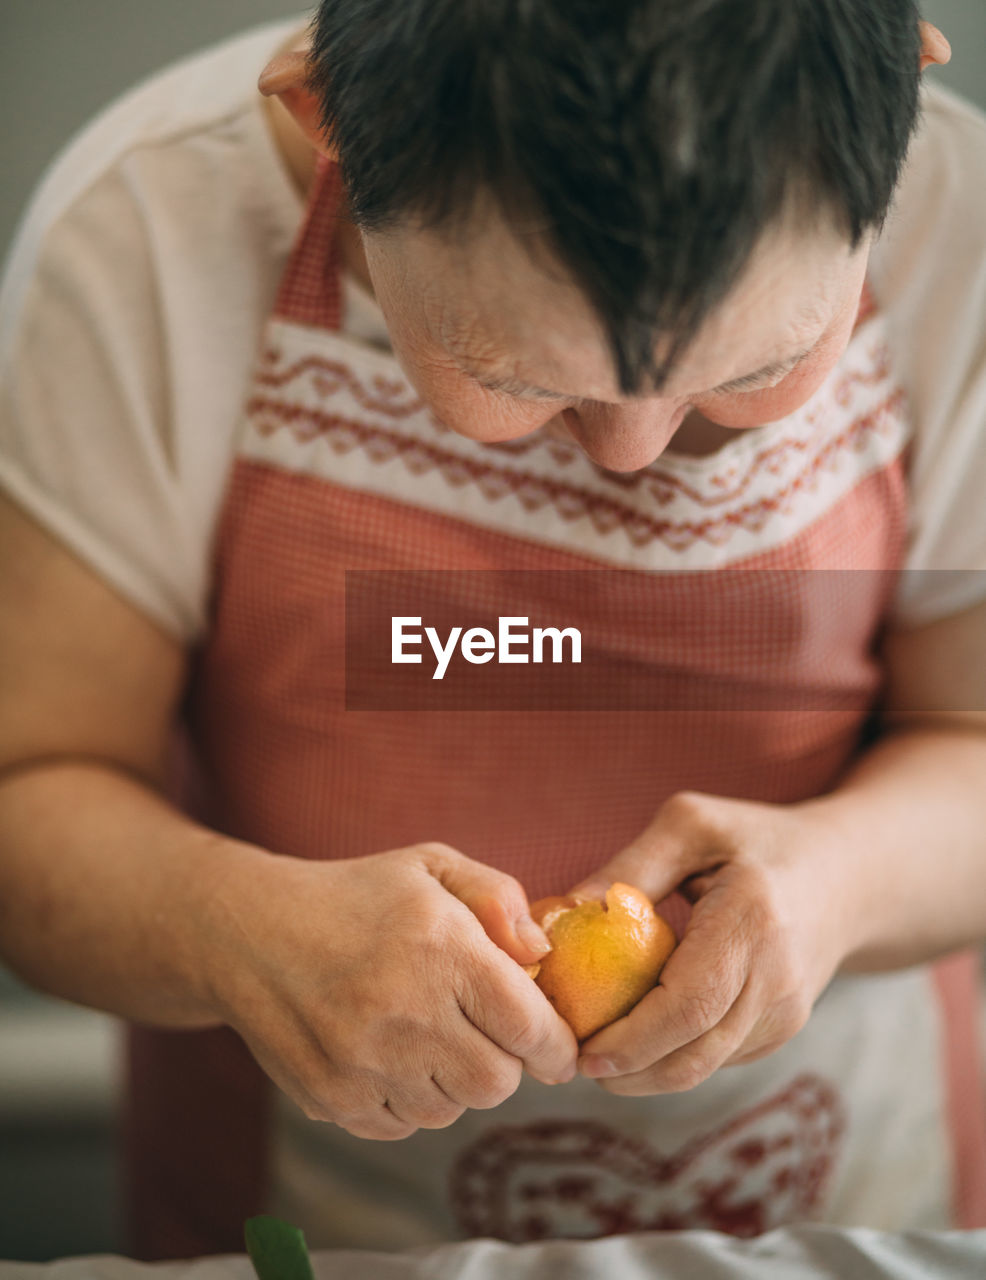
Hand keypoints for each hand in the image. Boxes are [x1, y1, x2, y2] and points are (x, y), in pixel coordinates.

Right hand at [198, 841, 578, 1138]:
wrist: (250, 932)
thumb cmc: (357, 897)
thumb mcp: (432, 867)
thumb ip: (499, 898)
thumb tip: (539, 956)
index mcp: (440, 947)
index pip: (528, 1026)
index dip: (555, 1045)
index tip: (556, 1048)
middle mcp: (404, 1009)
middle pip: (496, 1082)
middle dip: (504, 1063)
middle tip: (487, 1035)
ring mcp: (362, 1062)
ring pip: (450, 1110)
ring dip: (454, 1082)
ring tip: (430, 1036)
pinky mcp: (331, 1098)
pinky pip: (402, 1126)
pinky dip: (409, 1100)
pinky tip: (392, 1055)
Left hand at [567, 792, 855, 1093]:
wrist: (846, 874)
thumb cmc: (754, 840)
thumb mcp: (691, 825)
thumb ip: (632, 865)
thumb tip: (566, 907)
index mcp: (752, 921)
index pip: (691, 1005)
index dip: (633, 1039)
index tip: (583, 1049)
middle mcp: (777, 978)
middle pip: (695, 1052)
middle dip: (628, 1071)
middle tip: (573, 1060)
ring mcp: (786, 1012)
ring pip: (705, 1067)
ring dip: (646, 1074)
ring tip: (596, 1056)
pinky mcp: (782, 1030)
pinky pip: (719, 1058)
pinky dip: (673, 1059)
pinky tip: (637, 1041)